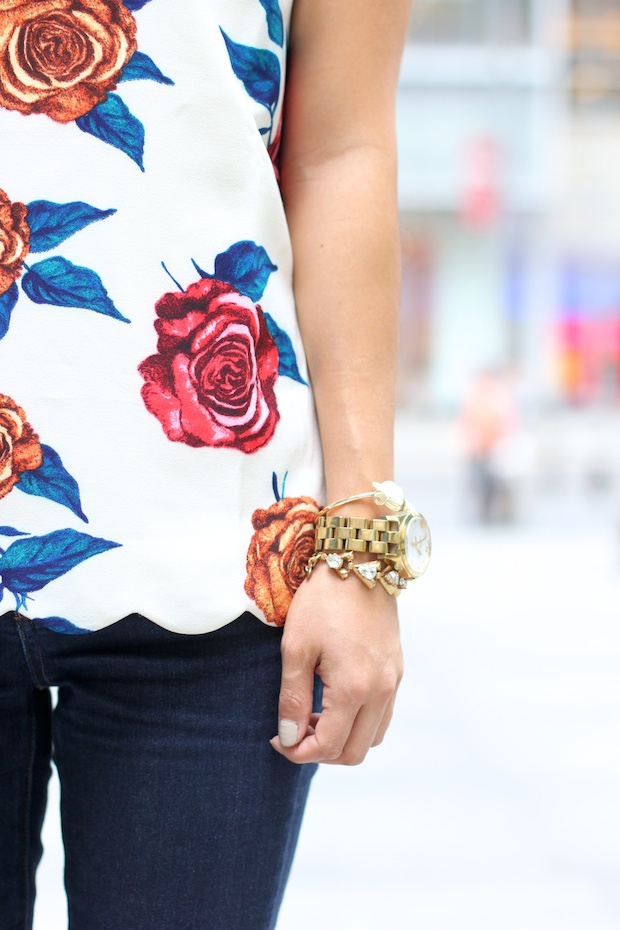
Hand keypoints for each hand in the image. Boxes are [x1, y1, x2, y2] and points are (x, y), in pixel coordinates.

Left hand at [270, 564, 403, 764]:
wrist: (359, 561)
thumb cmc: (322, 600)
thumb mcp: (295, 647)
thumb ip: (291, 699)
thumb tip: (289, 738)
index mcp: (353, 687)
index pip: (327, 746)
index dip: (297, 751)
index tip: (277, 739)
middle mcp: (381, 690)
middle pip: (354, 753)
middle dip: (320, 752)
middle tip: (293, 731)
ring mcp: (393, 681)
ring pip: (373, 738)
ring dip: (343, 739)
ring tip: (314, 716)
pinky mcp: (397, 670)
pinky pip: (383, 715)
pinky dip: (360, 722)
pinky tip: (335, 701)